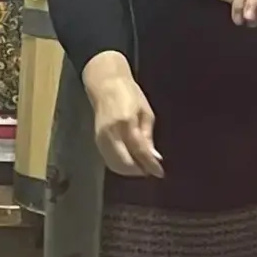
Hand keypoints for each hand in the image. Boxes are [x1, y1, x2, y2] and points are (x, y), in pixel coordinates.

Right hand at [82, 52, 162, 178]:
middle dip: (138, 170)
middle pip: (124, 161)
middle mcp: (111, 132)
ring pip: (114, 164)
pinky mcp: (96, 140)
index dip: (150, 164)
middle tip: (150, 171)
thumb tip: (154, 157)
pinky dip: (119, 165)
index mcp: (126, 122)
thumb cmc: (130, 94)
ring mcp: (101, 137)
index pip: (139, 150)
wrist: (106, 84)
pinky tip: (129, 163)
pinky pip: (108, 159)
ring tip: (141, 168)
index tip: (160, 173)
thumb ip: (148, 136)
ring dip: (129, 170)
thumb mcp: (146, 112)